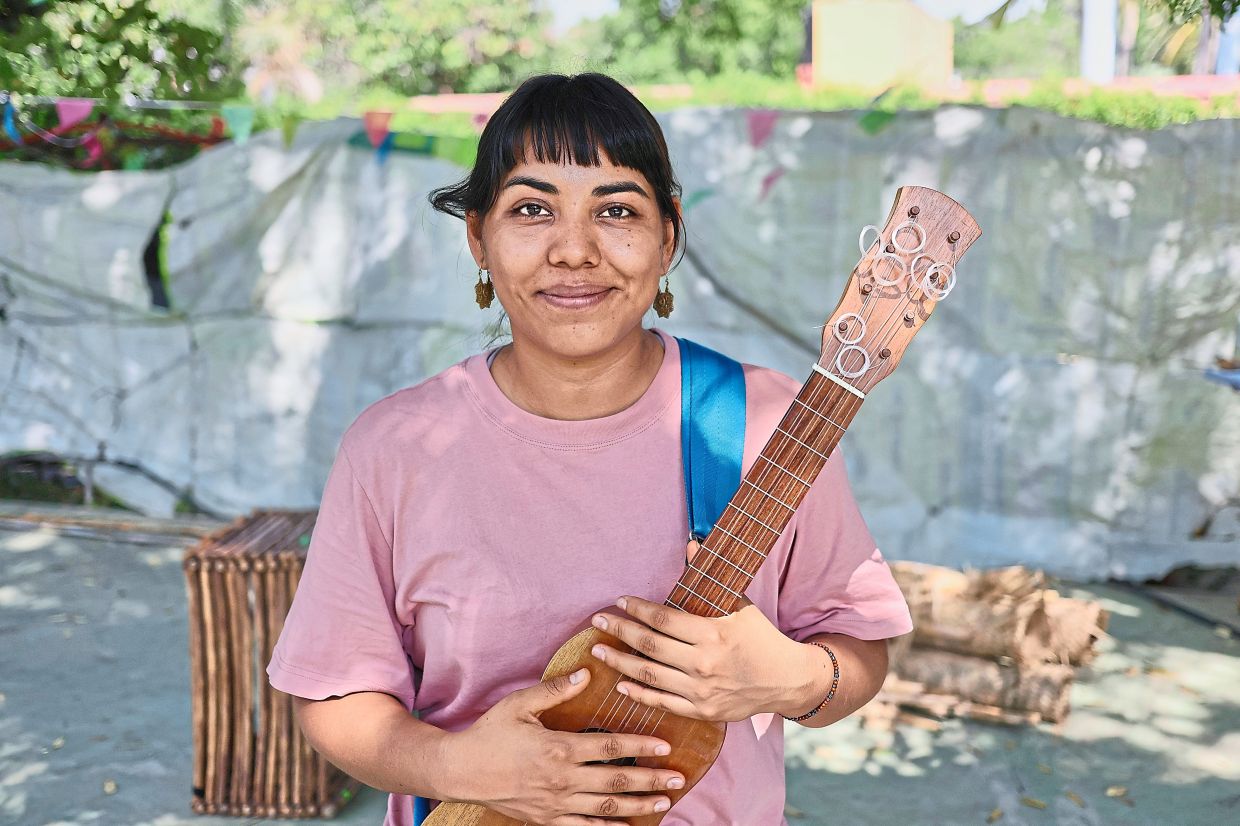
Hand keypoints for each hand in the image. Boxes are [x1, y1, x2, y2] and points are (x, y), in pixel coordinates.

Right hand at [443, 668, 686, 824]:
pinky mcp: (546, 819)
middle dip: (650, 780)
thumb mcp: (520, 704)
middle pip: (616, 781)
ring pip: (605, 808)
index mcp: (559, 748)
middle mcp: (562, 779)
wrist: (459, 771)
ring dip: (638, 805)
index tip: (665, 745)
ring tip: (663, 802)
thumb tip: (587, 672)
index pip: (610, 746)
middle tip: (678, 779)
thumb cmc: (489, 733)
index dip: (640, 746)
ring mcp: (555, 803)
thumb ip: (555, 689)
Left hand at [588, 541, 813, 721]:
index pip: (663, 618)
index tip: (620, 601)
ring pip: (649, 675)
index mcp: (713, 632)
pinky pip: (662, 703)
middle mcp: (704, 663)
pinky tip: (620, 684)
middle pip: (649, 645)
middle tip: (597, 621)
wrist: (787, 680)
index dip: (636, 609)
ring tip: (598, 650)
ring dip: (618, 662)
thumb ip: (711, 577)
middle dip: (619, 631)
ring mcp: (701, 690)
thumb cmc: (760, 637)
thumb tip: (690, 542)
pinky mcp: (703, 711)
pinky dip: (638, 694)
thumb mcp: (740, 603)